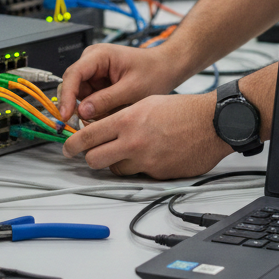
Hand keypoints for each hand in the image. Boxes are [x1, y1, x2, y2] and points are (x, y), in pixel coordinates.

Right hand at [59, 43, 186, 121]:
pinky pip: (88, 100)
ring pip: (79, 96)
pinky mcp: (98, 84)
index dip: (67, 96)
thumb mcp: (132, 89)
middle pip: (71, 86)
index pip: (74, 74)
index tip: (66, 115)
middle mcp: (92, 61)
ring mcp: (94, 73)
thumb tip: (83, 112)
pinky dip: (94, 111)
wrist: (166, 68)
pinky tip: (106, 116)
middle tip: (78, 126)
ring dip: (86, 110)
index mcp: (99, 55)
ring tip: (103, 119)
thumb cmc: (154, 71)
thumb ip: (107, 100)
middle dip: (74, 106)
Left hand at [62, 92, 231, 179]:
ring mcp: (145, 161)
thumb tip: (104, 126)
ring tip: (124, 152)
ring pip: (114, 170)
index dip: (72, 144)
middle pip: (94, 159)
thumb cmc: (184, 110)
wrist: (212, 123)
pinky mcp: (157, 174)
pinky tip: (148, 156)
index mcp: (128, 120)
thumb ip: (123, 115)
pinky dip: (138, 168)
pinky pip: (138, 175)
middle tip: (89, 154)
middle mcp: (133, 142)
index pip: (88, 136)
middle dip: (89, 157)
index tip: (67, 147)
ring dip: (114, 163)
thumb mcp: (147, 102)